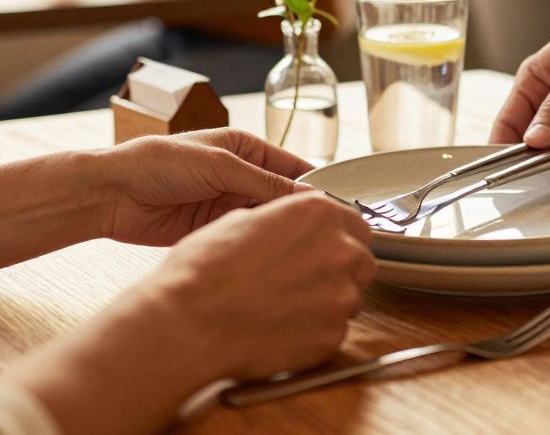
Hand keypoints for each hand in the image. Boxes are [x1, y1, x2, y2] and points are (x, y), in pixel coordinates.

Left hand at [94, 128, 314, 246]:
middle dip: (298, 212)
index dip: (313, 184)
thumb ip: (264, 182)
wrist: (112, 194)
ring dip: (278, 230)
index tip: (337, 204)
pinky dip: (257, 244)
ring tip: (304, 246)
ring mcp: (226, 203)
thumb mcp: (220, 166)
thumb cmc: (159, 163)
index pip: (291, 166)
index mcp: (244, 148)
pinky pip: (244, 236)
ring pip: (265, 219)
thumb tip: (308, 195)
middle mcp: (239, 175)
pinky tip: (273, 255)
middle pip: (281, 196)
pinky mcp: (213, 229)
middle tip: (324, 232)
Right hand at [147, 192, 374, 378]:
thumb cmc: (204, 271)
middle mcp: (340, 251)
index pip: (354, 222)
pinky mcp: (333, 336)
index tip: (322, 248)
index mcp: (319, 214)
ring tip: (284, 307)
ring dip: (326, 301)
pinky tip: (280, 330)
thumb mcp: (240, 221)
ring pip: (349, 297)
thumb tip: (288, 228)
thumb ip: (282, 222)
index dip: (337, 236)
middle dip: (338, 269)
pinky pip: (333, 331)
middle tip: (303, 281)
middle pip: (360, 260)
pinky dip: (314, 332)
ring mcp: (341, 297)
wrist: (189, 322)